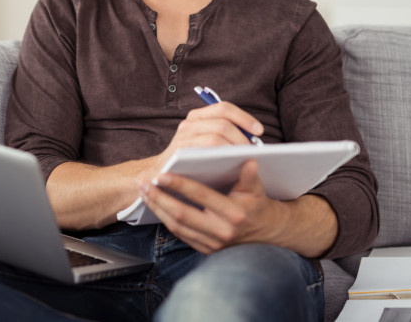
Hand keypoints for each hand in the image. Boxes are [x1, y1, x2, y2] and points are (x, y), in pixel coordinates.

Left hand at [140, 159, 283, 253]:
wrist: (266, 233)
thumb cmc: (257, 205)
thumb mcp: (257, 189)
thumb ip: (250, 176)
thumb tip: (249, 159)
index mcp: (234, 214)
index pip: (201, 196)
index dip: (179, 185)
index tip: (161, 174)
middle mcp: (222, 231)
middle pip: (182, 214)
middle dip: (160, 198)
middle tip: (144, 183)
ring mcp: (212, 244)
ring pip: (177, 227)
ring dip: (158, 208)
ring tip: (145, 192)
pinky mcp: (206, 250)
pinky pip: (180, 234)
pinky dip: (165, 219)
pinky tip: (156, 205)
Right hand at [150, 102, 263, 171]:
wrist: (162, 174)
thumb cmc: (194, 159)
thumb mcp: (208, 141)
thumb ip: (226, 134)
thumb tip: (255, 136)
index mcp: (198, 116)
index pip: (224, 108)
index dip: (244, 117)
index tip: (259, 130)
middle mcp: (188, 123)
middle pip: (223, 124)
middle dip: (242, 138)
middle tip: (252, 152)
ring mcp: (182, 138)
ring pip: (215, 138)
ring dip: (233, 149)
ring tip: (243, 160)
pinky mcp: (179, 153)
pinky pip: (205, 153)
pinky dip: (221, 158)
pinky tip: (230, 167)